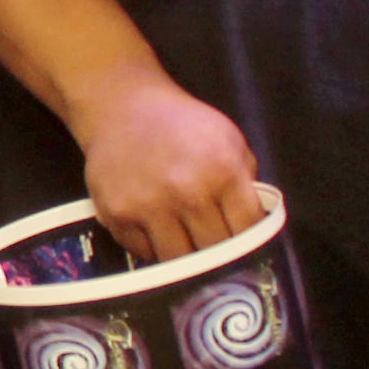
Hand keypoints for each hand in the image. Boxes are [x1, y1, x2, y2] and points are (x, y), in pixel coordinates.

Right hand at [73, 73, 262, 262]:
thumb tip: (252, 227)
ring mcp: (147, 206)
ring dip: (185, 257)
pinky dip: (153, 248)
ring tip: (186, 243)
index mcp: (222, 171)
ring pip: (178, 260)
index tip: (245, 245)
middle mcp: (186, 192)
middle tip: (215, 247)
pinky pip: (142, 252)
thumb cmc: (183, 125)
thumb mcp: (229, 140)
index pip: (247, 231)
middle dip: (218, 252)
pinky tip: (157, 231)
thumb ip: (246, 182)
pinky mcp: (116, 215)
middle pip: (214, 251)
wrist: (123, 107)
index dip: (250, 241)